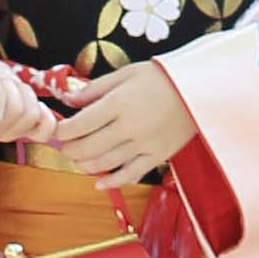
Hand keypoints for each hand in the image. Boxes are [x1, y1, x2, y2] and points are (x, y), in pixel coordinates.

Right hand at [0, 41, 47, 142]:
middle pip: (16, 112)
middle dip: (12, 88)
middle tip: (0, 80)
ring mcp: (9, 135)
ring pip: (31, 115)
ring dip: (25, 93)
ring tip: (11, 86)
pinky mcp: (26, 131)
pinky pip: (44, 132)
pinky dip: (46, 117)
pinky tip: (38, 104)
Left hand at [47, 58, 196, 181]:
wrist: (200, 88)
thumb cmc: (161, 77)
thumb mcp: (126, 74)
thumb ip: (95, 89)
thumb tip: (68, 100)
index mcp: (118, 102)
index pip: (80, 124)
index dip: (64, 131)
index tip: (58, 131)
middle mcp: (129, 126)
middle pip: (88, 147)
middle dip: (70, 150)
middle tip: (64, 148)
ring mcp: (144, 144)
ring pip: (105, 164)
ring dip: (85, 165)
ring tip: (78, 161)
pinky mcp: (158, 156)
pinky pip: (130, 174)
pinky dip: (112, 182)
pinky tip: (99, 183)